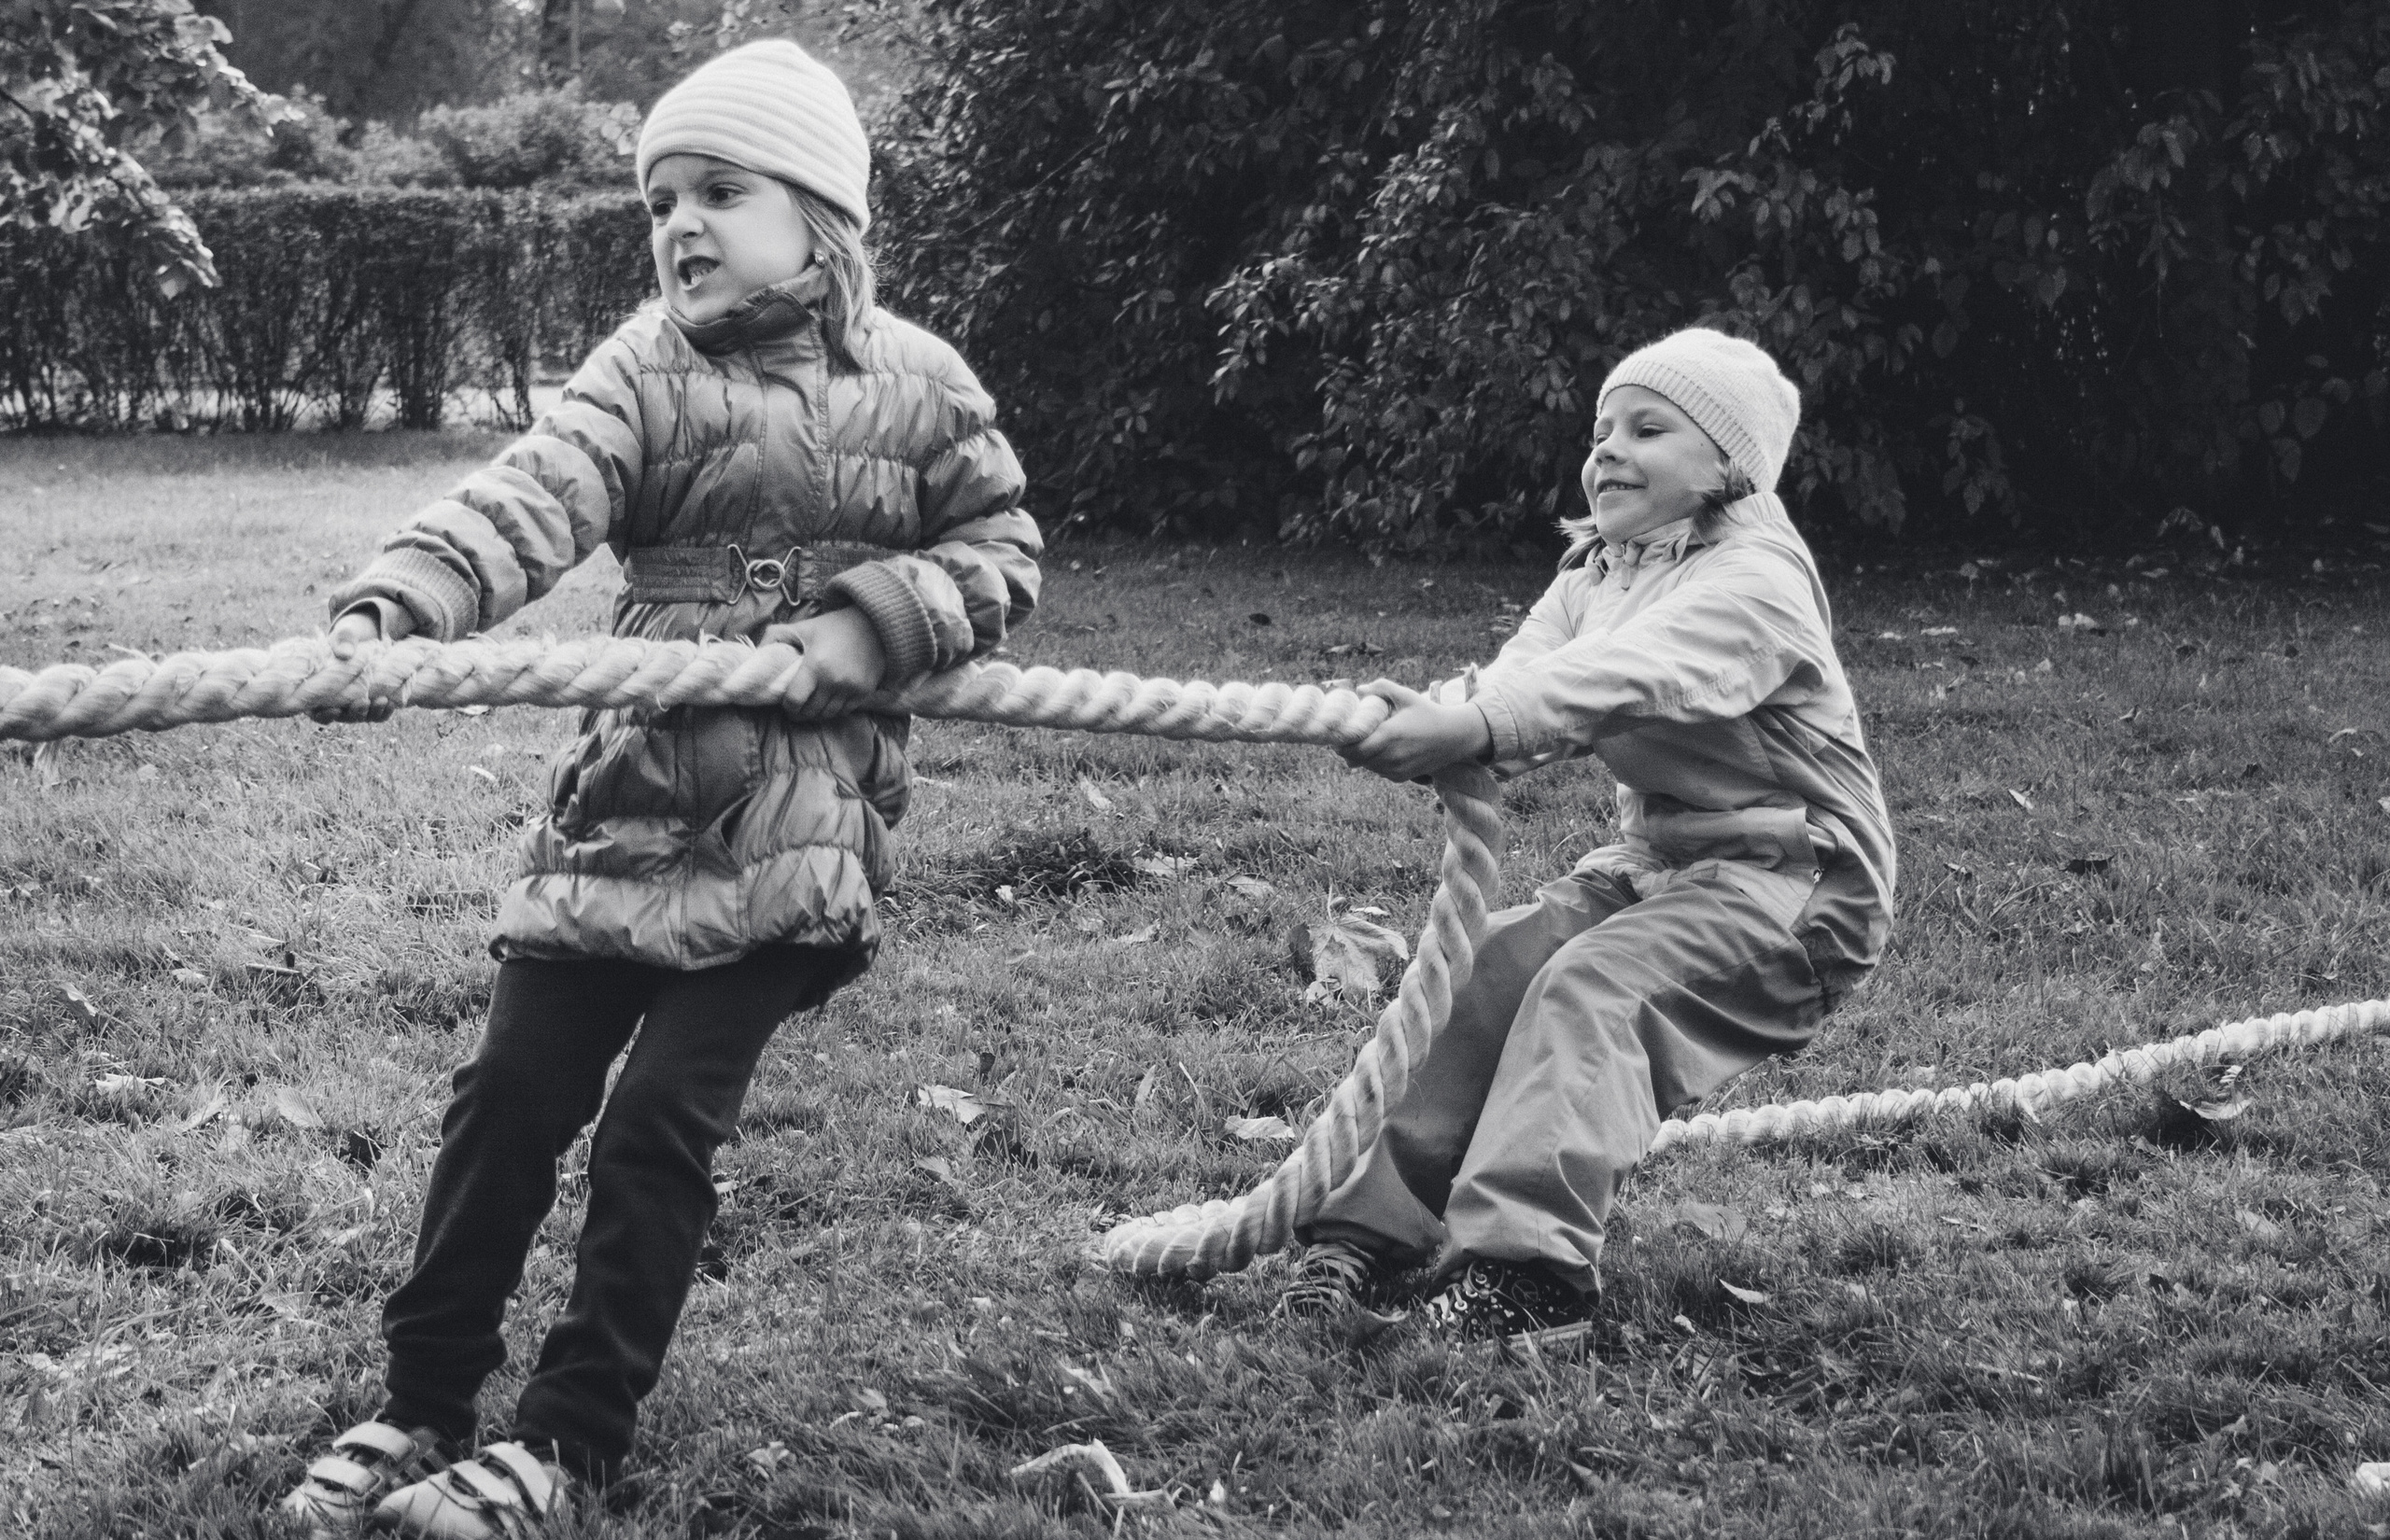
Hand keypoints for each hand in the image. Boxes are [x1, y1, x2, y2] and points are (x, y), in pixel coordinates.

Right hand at [313, 605, 411, 723]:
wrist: (368, 638)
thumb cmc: (348, 637)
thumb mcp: (345, 634)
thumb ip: (343, 641)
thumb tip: (345, 654)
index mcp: (319, 689)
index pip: (316, 712)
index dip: (324, 715)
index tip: (335, 709)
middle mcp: (335, 700)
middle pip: (342, 717)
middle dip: (353, 713)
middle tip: (363, 702)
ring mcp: (354, 703)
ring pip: (361, 717)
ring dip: (371, 713)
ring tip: (382, 700)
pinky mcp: (371, 701)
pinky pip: (377, 714)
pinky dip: (384, 711)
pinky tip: (391, 703)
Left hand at [760, 607, 887, 720]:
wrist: (873, 625)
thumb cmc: (834, 626)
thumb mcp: (802, 627)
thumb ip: (775, 636)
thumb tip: (754, 653)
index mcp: (816, 665)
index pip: (795, 700)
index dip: (787, 706)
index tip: (785, 702)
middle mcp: (834, 681)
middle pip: (810, 712)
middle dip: (799, 713)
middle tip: (795, 708)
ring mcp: (851, 689)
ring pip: (827, 715)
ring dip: (816, 714)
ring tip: (810, 707)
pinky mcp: (864, 692)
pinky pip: (843, 712)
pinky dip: (833, 711)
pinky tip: (827, 703)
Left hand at [1336, 679, 1492, 781]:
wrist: (1455, 737)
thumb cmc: (1429, 713)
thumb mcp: (1407, 696)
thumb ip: (1382, 688)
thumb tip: (1359, 689)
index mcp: (1389, 735)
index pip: (1352, 748)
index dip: (1341, 742)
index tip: (1340, 732)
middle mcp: (1391, 756)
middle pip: (1355, 759)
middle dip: (1347, 748)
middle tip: (1347, 736)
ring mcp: (1396, 769)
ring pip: (1366, 766)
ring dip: (1361, 756)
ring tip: (1366, 740)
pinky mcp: (1402, 777)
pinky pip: (1379, 771)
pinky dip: (1375, 762)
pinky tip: (1381, 749)